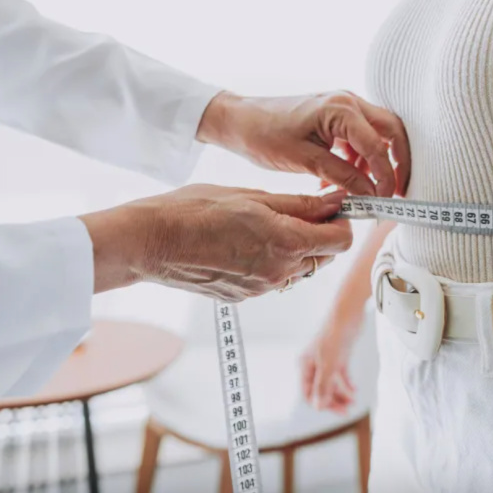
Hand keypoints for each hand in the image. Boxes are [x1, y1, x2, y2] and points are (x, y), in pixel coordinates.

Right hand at [81, 186, 351, 299]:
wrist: (149, 242)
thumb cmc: (194, 210)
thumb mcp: (254, 196)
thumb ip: (301, 204)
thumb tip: (336, 201)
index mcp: (286, 243)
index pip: (341, 240)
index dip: (343, 220)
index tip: (333, 205)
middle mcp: (279, 273)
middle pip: (324, 256)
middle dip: (323, 233)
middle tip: (303, 209)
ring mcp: (261, 289)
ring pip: (301, 269)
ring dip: (300, 248)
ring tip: (271, 223)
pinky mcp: (244, 296)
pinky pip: (275, 278)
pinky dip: (276, 261)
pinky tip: (250, 241)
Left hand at [196, 91, 410, 196]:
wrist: (241, 120)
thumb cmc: (265, 135)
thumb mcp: (305, 161)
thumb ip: (343, 176)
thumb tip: (371, 194)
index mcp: (341, 110)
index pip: (378, 146)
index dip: (386, 176)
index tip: (386, 200)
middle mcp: (348, 101)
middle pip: (392, 131)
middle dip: (398, 162)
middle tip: (398, 192)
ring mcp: (345, 105)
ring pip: (380, 133)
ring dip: (379, 160)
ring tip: (368, 189)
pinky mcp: (338, 114)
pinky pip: (362, 135)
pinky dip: (361, 157)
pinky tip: (346, 178)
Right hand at [299, 312, 362, 413]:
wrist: (348, 314)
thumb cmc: (334, 336)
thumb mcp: (328, 364)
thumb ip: (323, 386)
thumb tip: (318, 407)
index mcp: (305, 365)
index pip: (308, 392)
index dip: (319, 403)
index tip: (333, 410)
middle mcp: (314, 364)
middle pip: (320, 389)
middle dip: (332, 401)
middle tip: (346, 411)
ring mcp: (327, 360)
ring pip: (331, 383)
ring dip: (341, 393)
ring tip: (352, 403)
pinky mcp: (339, 356)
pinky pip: (341, 375)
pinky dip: (347, 383)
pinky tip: (354, 391)